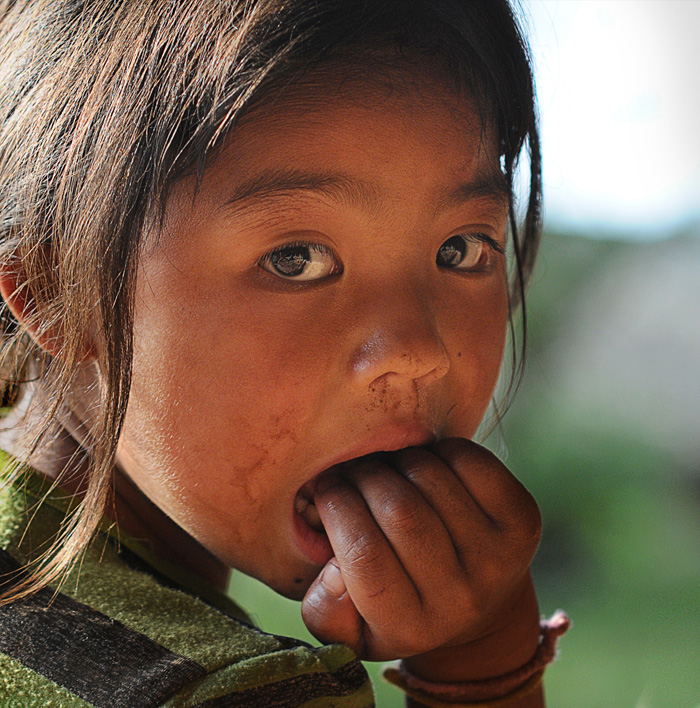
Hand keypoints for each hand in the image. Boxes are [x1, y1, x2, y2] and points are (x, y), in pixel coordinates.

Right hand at [301, 438, 541, 664]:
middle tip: (351, 471)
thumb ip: (326, 610)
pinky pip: (470, 462)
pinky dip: (439, 451)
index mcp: (411, 628)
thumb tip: (335, 570)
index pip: (365, 557)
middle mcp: (461, 600)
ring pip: (432, 479)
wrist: (479, 608)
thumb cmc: (399, 605)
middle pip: (401, 513)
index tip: (324, 488)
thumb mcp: (352, 627)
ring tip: (385, 468)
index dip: (337, 509)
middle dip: (363, 477)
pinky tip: (426, 465)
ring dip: (397, 461)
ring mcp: (498, 559)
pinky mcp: (522, 521)